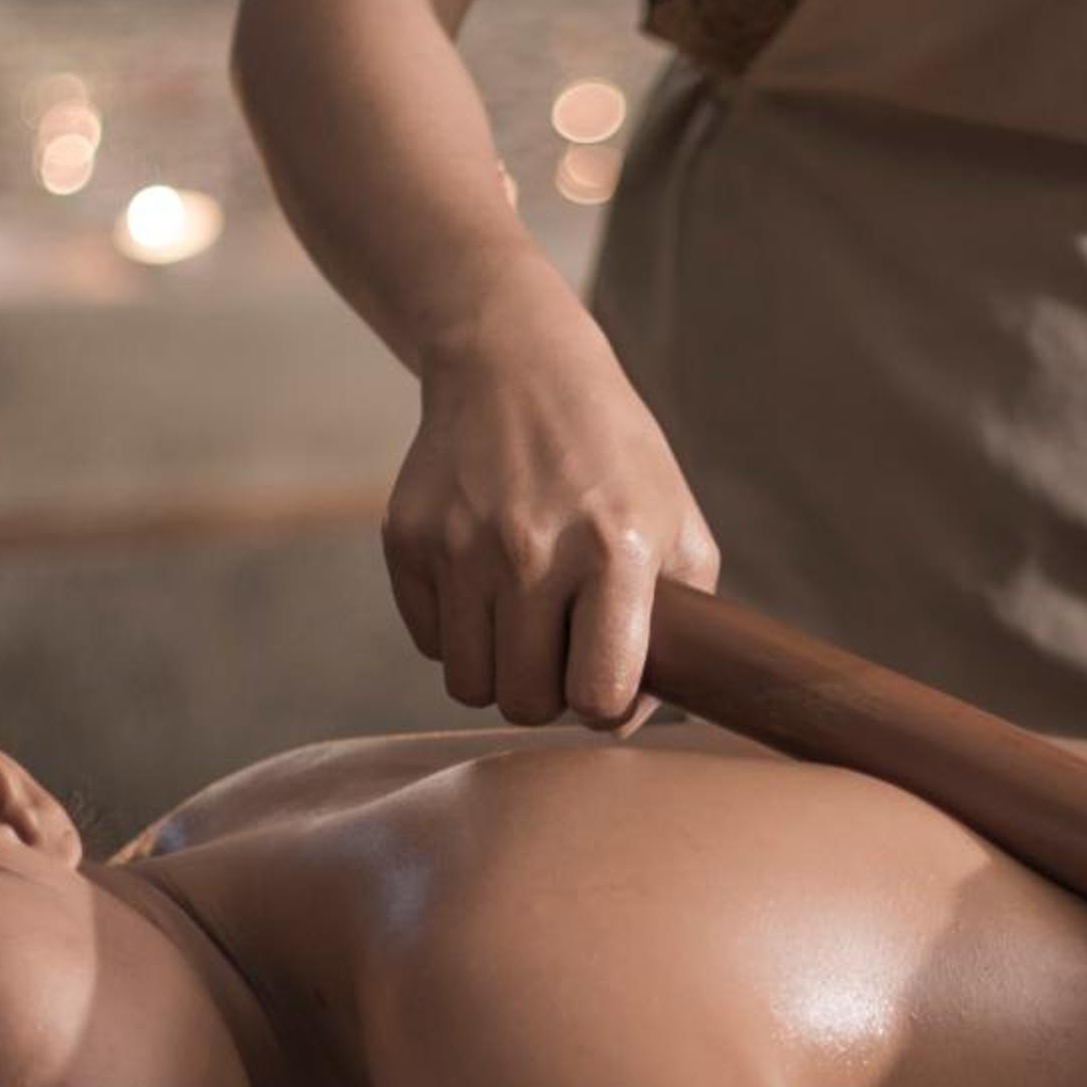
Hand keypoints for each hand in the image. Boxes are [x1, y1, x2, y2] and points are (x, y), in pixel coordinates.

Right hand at [392, 270, 719, 730]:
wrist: (515, 367)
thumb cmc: (614, 460)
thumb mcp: (679, 524)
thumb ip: (679, 628)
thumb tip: (630, 719)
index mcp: (616, 547)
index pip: (598, 694)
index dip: (605, 707)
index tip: (607, 683)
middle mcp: (532, 547)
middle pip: (525, 704)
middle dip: (548, 692)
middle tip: (562, 648)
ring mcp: (460, 544)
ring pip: (469, 684)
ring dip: (500, 668)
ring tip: (524, 618)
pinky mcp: (407, 539)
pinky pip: (430, 643)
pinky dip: (458, 630)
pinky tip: (485, 581)